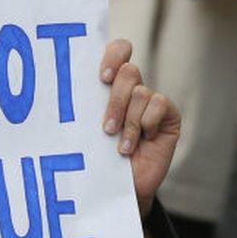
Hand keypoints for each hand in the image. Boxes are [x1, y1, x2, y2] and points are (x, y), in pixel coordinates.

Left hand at [99, 39, 180, 217]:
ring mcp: (152, 101)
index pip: (119, 50)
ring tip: (119, 146)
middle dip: (115, 100)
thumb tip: (68, 80)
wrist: (117, 188)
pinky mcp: (168, 115)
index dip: (113, 56)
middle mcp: (133, 88)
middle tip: (106, 127)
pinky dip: (145, 125)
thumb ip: (86, 100)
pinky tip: (139, 145)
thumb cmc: (96, 154)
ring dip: (128, 122)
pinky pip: (158, 104)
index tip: (102, 78)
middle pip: (128, 71)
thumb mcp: (87, 125)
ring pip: (140, 92)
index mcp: (111, 83)